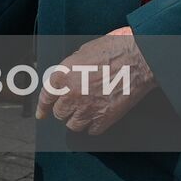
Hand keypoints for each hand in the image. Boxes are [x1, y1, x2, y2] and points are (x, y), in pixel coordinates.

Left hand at [35, 27, 156, 134]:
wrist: (139, 59)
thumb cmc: (115, 49)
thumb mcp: (83, 52)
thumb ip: (71, 67)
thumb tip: (68, 76)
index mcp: (63, 75)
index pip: (45, 97)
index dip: (42, 108)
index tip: (41, 114)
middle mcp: (72, 94)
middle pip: (59, 114)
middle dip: (64, 110)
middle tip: (72, 105)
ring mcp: (88, 108)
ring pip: (73, 125)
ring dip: (77, 120)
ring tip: (85, 112)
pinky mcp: (105, 118)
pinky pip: (92, 130)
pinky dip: (93, 126)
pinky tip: (97, 117)